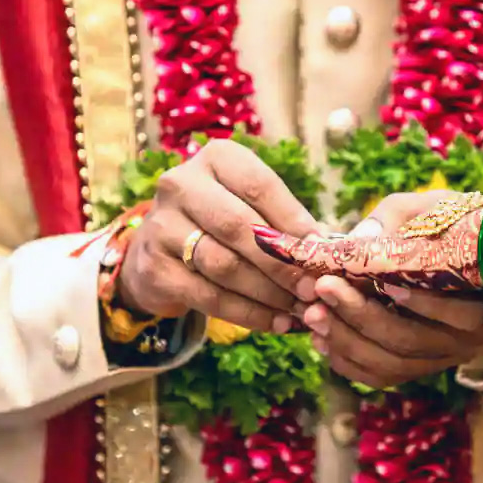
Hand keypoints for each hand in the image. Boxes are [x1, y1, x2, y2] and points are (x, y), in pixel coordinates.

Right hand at [118, 140, 319, 330]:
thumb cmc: (224, 224)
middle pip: (239, 226)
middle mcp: (181, 185)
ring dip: (268, 293)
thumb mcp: (255, 209)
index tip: (323, 253)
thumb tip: (328, 251)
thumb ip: (288, 224)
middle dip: (282, 262)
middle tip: (313, 289)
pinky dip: (248, 314)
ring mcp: (161, 226)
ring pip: (224, 265)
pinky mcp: (154, 268)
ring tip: (298, 309)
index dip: (294, 221)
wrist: (161, 251)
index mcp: (216, 159)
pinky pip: (208, 296)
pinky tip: (275, 323)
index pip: (260, 186)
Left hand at [272, 191, 482, 387]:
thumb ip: (395, 220)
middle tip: (322, 288)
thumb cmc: (455, 223)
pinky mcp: (420, 367)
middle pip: (411, 341)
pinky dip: (348, 362)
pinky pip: (382, 376)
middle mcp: (471, 341)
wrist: (476, 252)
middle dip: (361, 316)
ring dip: (346, 341)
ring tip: (312, 314)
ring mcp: (444, 358)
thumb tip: (355, 242)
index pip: (455, 312)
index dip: (416, 301)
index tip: (375, 278)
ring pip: (392, 365)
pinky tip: (321, 339)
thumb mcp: (432, 208)